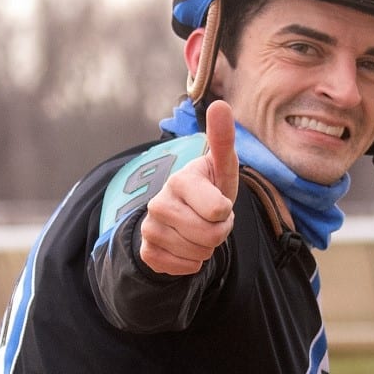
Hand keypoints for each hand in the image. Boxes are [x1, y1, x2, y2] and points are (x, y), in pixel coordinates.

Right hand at [139, 101, 238, 275]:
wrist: (181, 217)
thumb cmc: (208, 190)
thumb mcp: (221, 168)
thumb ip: (223, 140)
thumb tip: (221, 105)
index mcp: (180, 180)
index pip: (219, 211)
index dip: (226, 213)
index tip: (219, 203)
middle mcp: (159, 203)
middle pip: (211, 236)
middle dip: (219, 233)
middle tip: (211, 220)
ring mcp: (150, 228)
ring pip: (199, 254)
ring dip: (207, 248)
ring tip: (198, 230)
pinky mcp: (147, 252)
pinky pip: (184, 269)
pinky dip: (192, 263)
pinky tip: (185, 246)